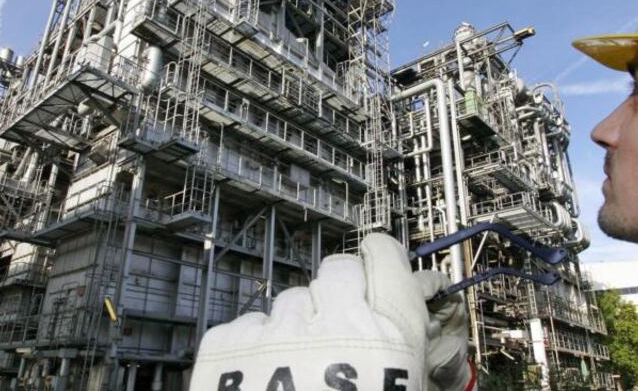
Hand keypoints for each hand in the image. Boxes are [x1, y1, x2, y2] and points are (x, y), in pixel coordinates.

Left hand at [189, 233, 474, 390]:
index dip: (380, 261)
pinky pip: (246, 323)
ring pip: (288, 297)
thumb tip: (412, 348)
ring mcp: (275, 331)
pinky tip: (258, 383)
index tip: (375, 266)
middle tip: (334, 328)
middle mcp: (333, 323)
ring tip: (293, 372)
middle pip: (337, 270)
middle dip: (335, 292)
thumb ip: (407, 368)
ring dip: (293, 325)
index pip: (387, 259)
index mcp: (387, 341)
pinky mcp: (226, 346)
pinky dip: (251, 346)